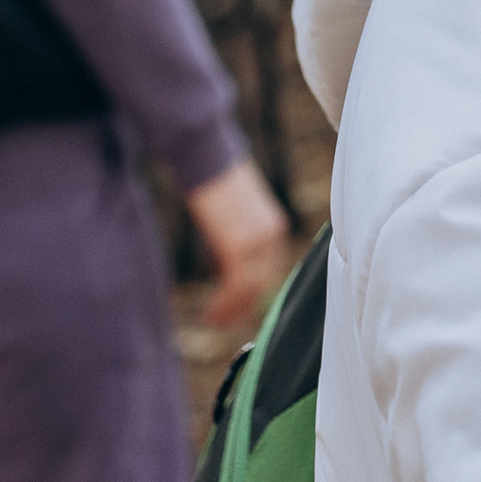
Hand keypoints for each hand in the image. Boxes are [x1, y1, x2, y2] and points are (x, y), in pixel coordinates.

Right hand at [185, 160, 290, 327]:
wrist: (206, 157)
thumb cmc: (214, 184)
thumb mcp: (234, 215)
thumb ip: (235, 239)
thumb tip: (224, 263)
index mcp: (274, 227)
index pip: (269, 271)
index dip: (252, 295)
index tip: (236, 311)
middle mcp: (273, 235)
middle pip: (263, 283)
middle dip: (242, 308)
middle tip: (222, 324)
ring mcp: (259, 240)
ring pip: (250, 289)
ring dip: (231, 311)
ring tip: (212, 322)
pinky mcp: (240, 243)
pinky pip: (237, 284)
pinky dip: (224, 304)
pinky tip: (210, 314)